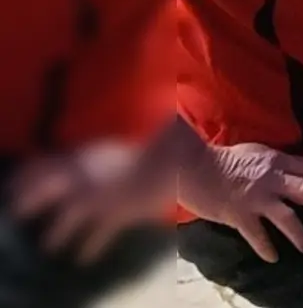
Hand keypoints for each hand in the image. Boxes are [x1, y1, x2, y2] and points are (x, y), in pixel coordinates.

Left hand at [7, 141, 172, 263]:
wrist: (176, 160)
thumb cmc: (149, 153)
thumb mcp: (112, 153)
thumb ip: (90, 162)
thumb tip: (74, 168)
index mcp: (83, 158)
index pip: (42, 166)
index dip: (25, 177)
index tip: (15, 187)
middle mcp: (85, 177)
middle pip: (44, 190)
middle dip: (29, 203)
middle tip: (20, 215)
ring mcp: (100, 196)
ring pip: (66, 219)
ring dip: (55, 235)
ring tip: (49, 246)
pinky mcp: (118, 214)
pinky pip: (97, 235)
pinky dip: (88, 249)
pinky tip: (83, 258)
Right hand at [178, 143, 302, 262]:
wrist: (192, 166)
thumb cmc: (224, 158)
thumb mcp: (258, 153)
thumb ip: (278, 163)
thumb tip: (297, 170)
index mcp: (277, 161)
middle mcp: (272, 179)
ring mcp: (256, 198)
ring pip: (288, 217)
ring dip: (301, 234)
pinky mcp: (239, 215)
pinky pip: (257, 235)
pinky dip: (266, 247)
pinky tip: (273, 257)